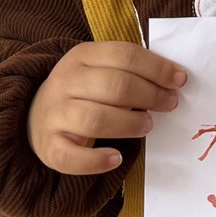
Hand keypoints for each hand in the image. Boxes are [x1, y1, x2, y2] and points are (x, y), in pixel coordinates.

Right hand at [28, 41, 185, 174]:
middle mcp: (64, 81)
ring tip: (147, 126)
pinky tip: (116, 158)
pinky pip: (72, 157)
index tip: (180, 80)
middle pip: (114, 86)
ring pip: (96, 119)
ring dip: (129, 124)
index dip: (156, 68)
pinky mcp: (48, 146)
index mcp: (81, 56)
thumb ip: (132, 70)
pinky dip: (96, 160)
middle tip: (169, 104)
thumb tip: (174, 79)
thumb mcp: (101, 69)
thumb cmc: (84, 91)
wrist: (36, 114)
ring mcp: (54, 114)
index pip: (124, 55)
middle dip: (150, 95)